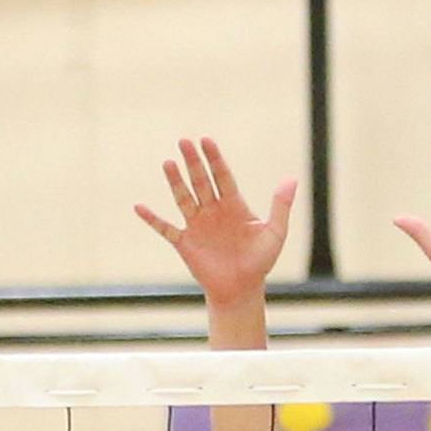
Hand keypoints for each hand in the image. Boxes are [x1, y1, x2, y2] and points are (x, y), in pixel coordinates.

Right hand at [134, 137, 296, 306]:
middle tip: (184, 141)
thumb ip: (280, 206)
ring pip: (183, 198)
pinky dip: (152, 219)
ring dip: (175, 181)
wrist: (241, 290)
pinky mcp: (185, 243)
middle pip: (201, 180)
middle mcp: (213, 210)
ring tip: (168, 162)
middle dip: (193, 162)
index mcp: (234, 205)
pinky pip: (165, 228)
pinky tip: (139, 207)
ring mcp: (197, 225)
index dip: (214, 158)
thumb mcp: (274, 233)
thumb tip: (291, 179)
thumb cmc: (260, 262)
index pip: (222, 175)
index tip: (206, 140)